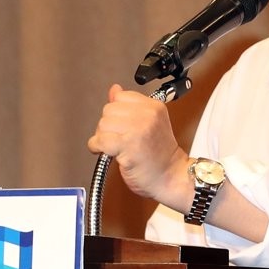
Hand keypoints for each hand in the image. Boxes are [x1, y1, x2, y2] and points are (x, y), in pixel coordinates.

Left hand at [87, 84, 189, 201]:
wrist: (171, 178)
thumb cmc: (160, 156)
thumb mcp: (149, 123)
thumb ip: (130, 106)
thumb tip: (114, 90)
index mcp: (154, 107)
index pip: (121, 97)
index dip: (117, 113)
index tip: (121, 126)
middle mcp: (147, 115)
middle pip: (109, 110)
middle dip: (108, 126)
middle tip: (118, 139)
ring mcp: (139, 129)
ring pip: (103, 124)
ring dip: (103, 138)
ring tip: (115, 147)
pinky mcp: (129, 145)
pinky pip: (100, 140)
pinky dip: (98, 148)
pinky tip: (108, 153)